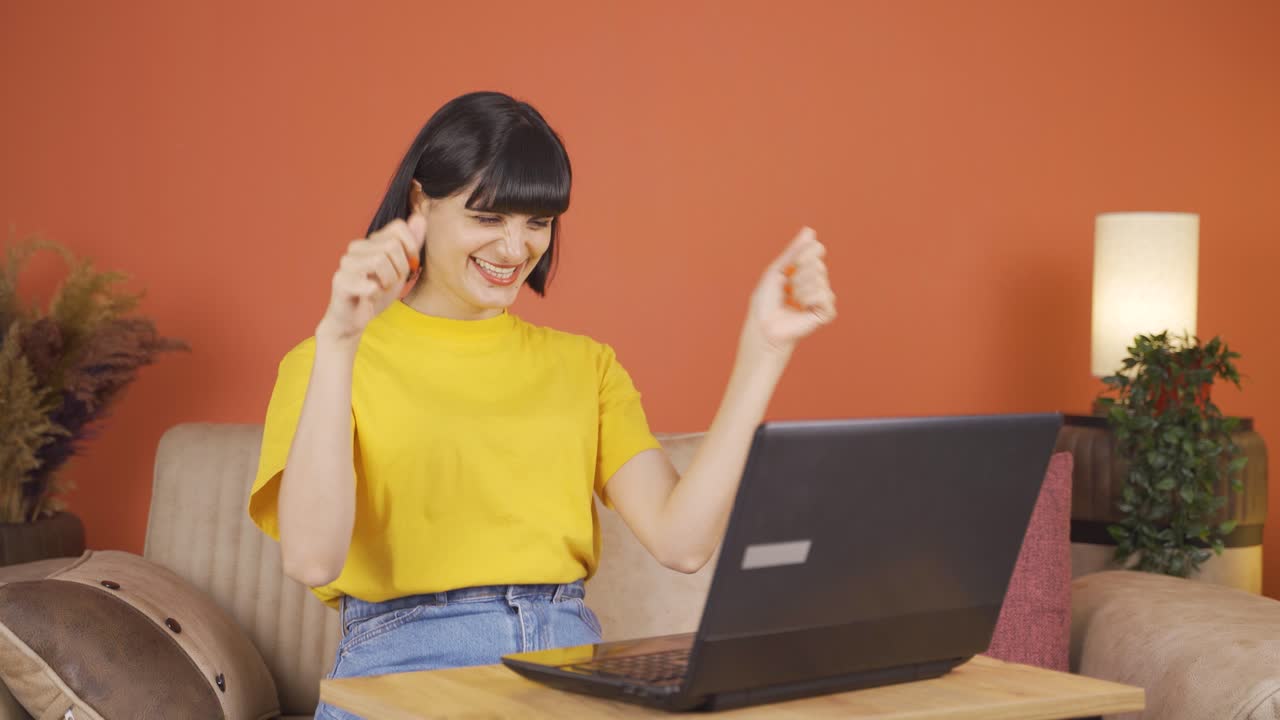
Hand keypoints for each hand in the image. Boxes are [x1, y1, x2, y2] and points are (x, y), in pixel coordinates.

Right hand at [316, 213, 426, 343]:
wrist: (354, 319)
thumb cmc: (377, 292)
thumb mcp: (401, 268)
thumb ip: (411, 244)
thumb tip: (420, 217)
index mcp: (370, 241)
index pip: (398, 227)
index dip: (411, 247)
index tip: (410, 265)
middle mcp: (356, 247)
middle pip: (392, 245)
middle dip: (400, 268)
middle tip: (390, 282)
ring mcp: (346, 263)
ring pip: (381, 261)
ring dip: (389, 281)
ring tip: (380, 289)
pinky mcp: (341, 282)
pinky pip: (369, 283)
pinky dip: (377, 293)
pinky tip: (370, 297)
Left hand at [741, 226, 836, 355]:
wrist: (764, 327)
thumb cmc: (766, 301)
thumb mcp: (777, 270)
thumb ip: (794, 252)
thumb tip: (810, 231)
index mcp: (805, 270)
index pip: (816, 249)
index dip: (802, 255)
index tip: (789, 267)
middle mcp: (817, 281)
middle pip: (817, 263)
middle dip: (797, 275)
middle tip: (787, 289)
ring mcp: (822, 297)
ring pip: (820, 278)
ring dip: (800, 288)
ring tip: (792, 301)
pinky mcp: (826, 312)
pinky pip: (825, 294)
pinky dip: (809, 299)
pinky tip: (801, 308)